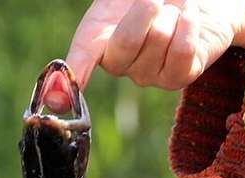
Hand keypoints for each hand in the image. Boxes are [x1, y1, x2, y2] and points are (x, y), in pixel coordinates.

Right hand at [62, 0, 244, 93]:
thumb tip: (108, 33)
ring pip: (159, 40)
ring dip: (172, 12)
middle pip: (127, 42)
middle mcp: (121, 65)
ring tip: (174, 9)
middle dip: (145, 8)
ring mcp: (149, 76)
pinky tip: (189, 20)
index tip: (55, 101)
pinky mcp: (180, 78)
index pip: (77, 65)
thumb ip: (111, 6)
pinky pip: (183, 52)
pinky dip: (189, 25)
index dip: (64, 85)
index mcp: (97, 40)